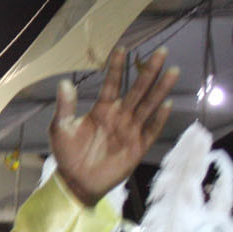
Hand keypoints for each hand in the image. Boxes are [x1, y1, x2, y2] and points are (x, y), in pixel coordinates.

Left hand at [50, 48, 177, 205]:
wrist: (76, 182)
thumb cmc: (67, 155)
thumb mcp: (60, 129)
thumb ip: (64, 107)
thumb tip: (64, 83)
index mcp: (102, 109)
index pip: (113, 84)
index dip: (117, 68)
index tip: (122, 49)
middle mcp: (119, 115)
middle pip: (137, 89)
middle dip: (149, 71)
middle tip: (161, 52)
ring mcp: (130, 130)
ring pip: (148, 105)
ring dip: (160, 89)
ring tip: (172, 71)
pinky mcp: (137, 147)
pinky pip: (151, 130)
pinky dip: (158, 118)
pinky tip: (166, 104)